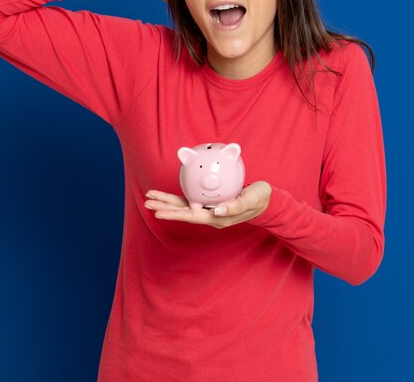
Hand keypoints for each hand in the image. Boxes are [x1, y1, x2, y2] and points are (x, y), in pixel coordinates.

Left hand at [143, 181, 271, 228]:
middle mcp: (210, 216)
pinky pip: (191, 200)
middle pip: (183, 212)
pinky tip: (167, 195)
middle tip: (147, 203)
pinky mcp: (211, 204)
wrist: (266, 202)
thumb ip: (235, 206)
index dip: (175, 214)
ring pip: (184, 206)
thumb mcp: (251, 200)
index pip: (192, 216)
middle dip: (165, 207)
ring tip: (150, 198)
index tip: (158, 213)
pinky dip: (177, 198)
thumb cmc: (259, 199)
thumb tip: (217, 211)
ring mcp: (209, 211)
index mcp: (218, 218)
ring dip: (167, 202)